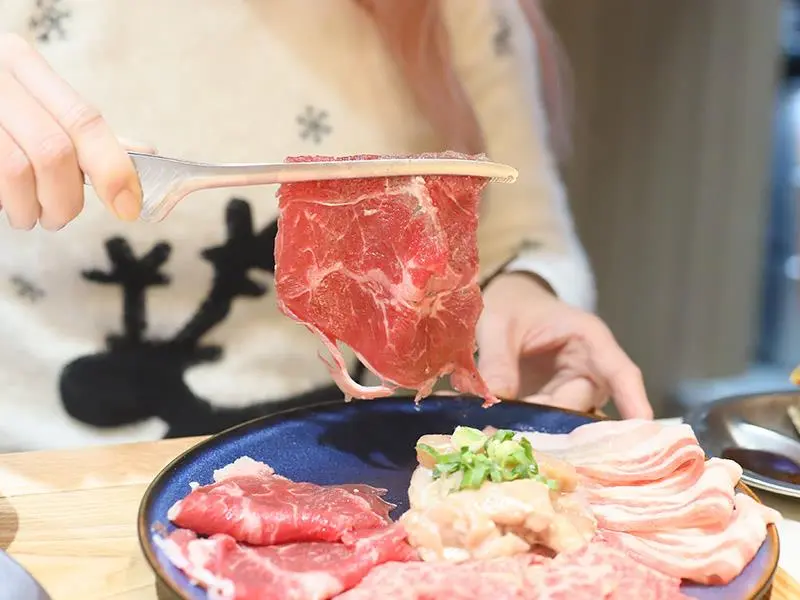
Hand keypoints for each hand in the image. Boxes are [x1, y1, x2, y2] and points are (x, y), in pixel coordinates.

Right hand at [0, 33, 141, 229]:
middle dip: (67, 198)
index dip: (113, 168)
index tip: (128, 206)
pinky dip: (8, 204)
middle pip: (54, 151)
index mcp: (24, 66)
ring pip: (19, 170)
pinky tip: (10, 206)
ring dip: (34, 208)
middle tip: (61, 216)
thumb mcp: (38, 110)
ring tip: (32, 216)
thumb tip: (144, 155)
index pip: (84, 120)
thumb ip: (84, 134)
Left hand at [476, 272, 652, 418]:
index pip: (620, 371)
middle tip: (509, 424)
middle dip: (552, 419)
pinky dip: (532, 434)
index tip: (644, 425)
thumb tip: (497, 397)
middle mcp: (591, 370)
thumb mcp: (498, 322)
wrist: (510, 309)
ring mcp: (576, 392)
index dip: (633, 399)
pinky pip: (553, 428)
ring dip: (541, 431)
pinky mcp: (557, 408)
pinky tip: (509, 437)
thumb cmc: (513, 308)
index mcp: (589, 338)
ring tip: (506, 431)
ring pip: (569, 422)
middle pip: (585, 405)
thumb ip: (496, 357)